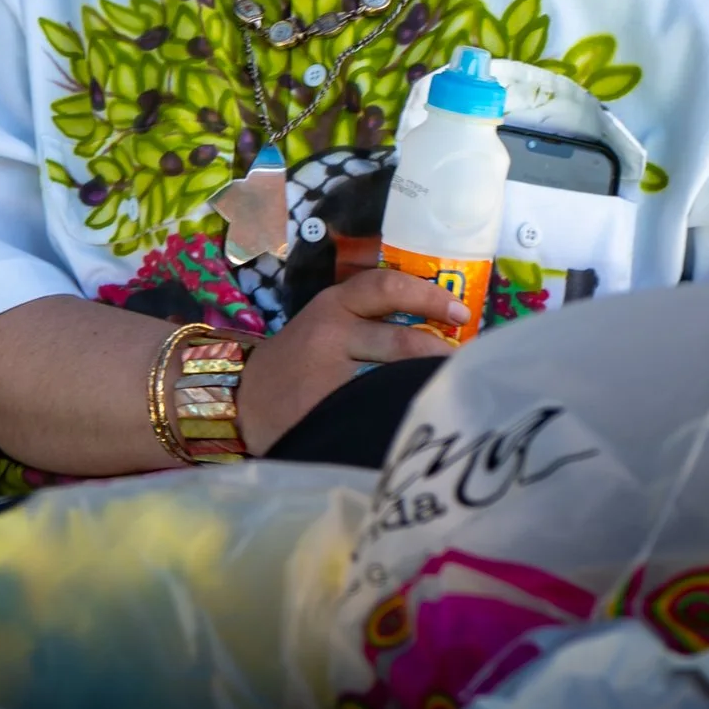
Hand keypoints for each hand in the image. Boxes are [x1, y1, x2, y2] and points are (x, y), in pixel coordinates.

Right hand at [235, 268, 469, 453]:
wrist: (243, 400)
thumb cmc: (297, 363)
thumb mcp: (325, 328)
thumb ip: (368, 323)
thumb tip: (443, 332)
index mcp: (335, 305)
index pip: (387, 287)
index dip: (429, 297)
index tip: (461, 313)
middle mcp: (333, 333)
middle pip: (401, 338)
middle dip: (439, 351)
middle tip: (464, 363)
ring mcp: (330, 376)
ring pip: (394, 378)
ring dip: (426, 384)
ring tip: (447, 394)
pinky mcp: (329, 411)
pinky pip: (377, 409)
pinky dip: (401, 413)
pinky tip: (415, 421)